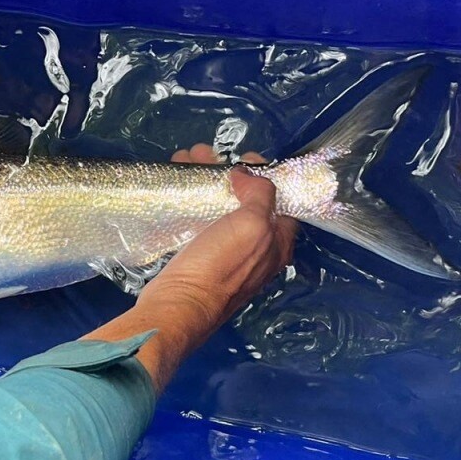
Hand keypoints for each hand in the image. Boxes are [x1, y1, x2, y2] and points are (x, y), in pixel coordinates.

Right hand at [85, 143, 296, 391]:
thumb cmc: (220, 265)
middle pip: (247, 200)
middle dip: (227, 173)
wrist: (179, 304)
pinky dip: (192, 199)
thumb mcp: (252, 225)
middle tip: (206, 155)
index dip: (266, 174)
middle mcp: (257, 249)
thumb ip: (261, 194)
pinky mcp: (201, 258)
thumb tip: (249, 176)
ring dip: (205, 180)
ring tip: (186, 159)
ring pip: (220, 206)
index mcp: (278, 242)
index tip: (244, 157)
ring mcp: (227, 254)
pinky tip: (178, 184)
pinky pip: (201, 220)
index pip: (282, 200)